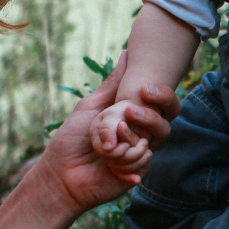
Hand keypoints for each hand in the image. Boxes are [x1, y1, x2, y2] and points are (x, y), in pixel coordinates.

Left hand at [37, 52, 180, 211]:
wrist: (62, 174)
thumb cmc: (72, 139)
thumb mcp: (91, 106)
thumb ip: (112, 84)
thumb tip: (126, 54)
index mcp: (133, 115)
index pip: (162, 102)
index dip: (162, 94)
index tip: (145, 89)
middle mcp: (141, 133)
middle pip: (167, 120)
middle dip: (151, 115)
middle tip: (130, 111)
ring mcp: (141, 153)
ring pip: (156, 139)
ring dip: (128, 138)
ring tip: (107, 145)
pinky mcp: (139, 171)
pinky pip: (144, 160)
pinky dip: (124, 159)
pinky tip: (109, 165)